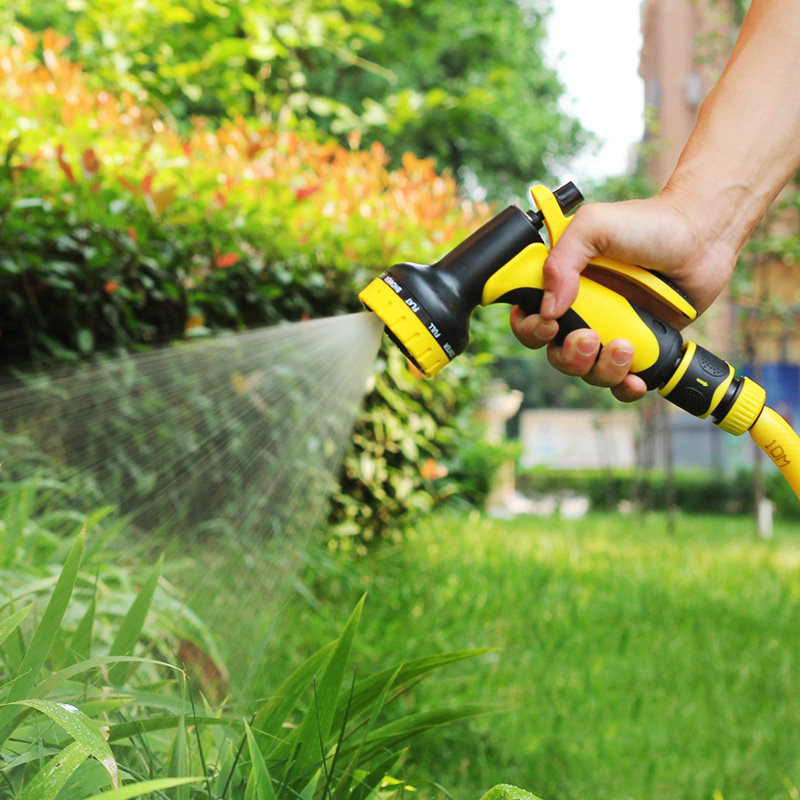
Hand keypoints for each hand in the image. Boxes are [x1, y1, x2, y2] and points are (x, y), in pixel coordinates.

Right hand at [510, 189, 737, 401]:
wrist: (703, 236)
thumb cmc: (649, 223)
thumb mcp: (594, 226)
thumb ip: (562, 260)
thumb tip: (550, 309)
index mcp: (562, 284)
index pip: (528, 316)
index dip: (530, 328)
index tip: (550, 323)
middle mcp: (582, 311)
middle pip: (554, 353)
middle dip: (568, 355)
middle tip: (589, 337)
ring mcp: (611, 331)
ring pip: (587, 371)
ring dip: (600, 369)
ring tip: (624, 346)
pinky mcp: (640, 346)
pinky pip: (621, 381)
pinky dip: (624, 387)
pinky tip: (634, 379)